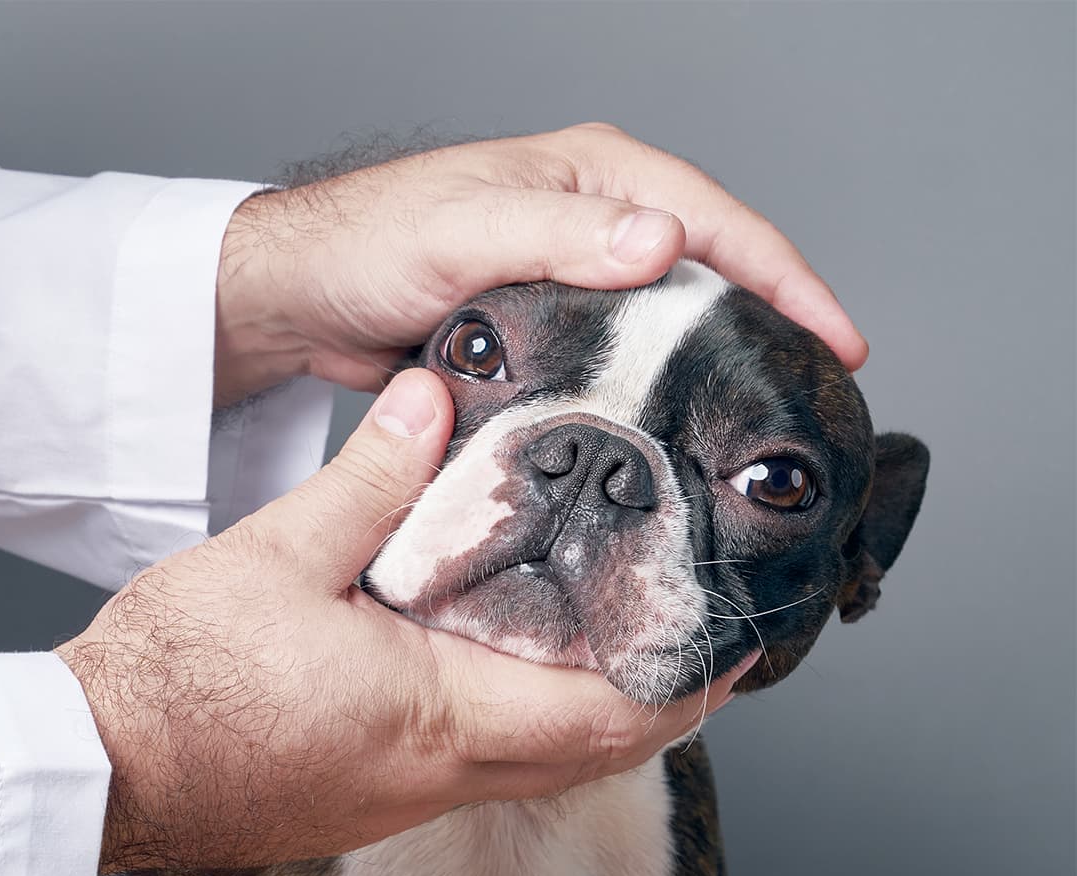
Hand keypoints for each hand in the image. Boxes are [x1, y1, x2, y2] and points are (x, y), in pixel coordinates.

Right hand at [56, 370, 754, 873]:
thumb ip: (370, 478)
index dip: (689, 680)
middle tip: (698, 635)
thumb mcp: (276, 554)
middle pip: (594, 752)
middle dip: (661, 699)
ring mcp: (403, 794)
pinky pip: (482, 767)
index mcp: (436, 711)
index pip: (609, 714)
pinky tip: (501, 668)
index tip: (737, 639)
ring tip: (617, 641)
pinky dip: (525, 723)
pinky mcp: (367, 796)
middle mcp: (438, 769)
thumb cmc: (174, 677)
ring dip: (594, 713)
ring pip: (539, 764)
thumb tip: (429, 399)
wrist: (99, 760)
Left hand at [210, 122, 866, 404]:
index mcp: (596, 174)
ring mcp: (572, 278)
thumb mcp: (465, 231)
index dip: (788, 282)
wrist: (300, 297)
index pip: (721, 222)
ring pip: (668, 326)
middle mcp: (594, 220)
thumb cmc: (368, 243)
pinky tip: (675, 438)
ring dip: (715, 370)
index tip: (838, 345)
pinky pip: (620, 363)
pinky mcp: (547, 333)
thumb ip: (559, 235)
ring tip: (763, 429)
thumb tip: (662, 242)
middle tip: (815, 402)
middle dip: (770, 331)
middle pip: (711, 276)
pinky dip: (652, 394)